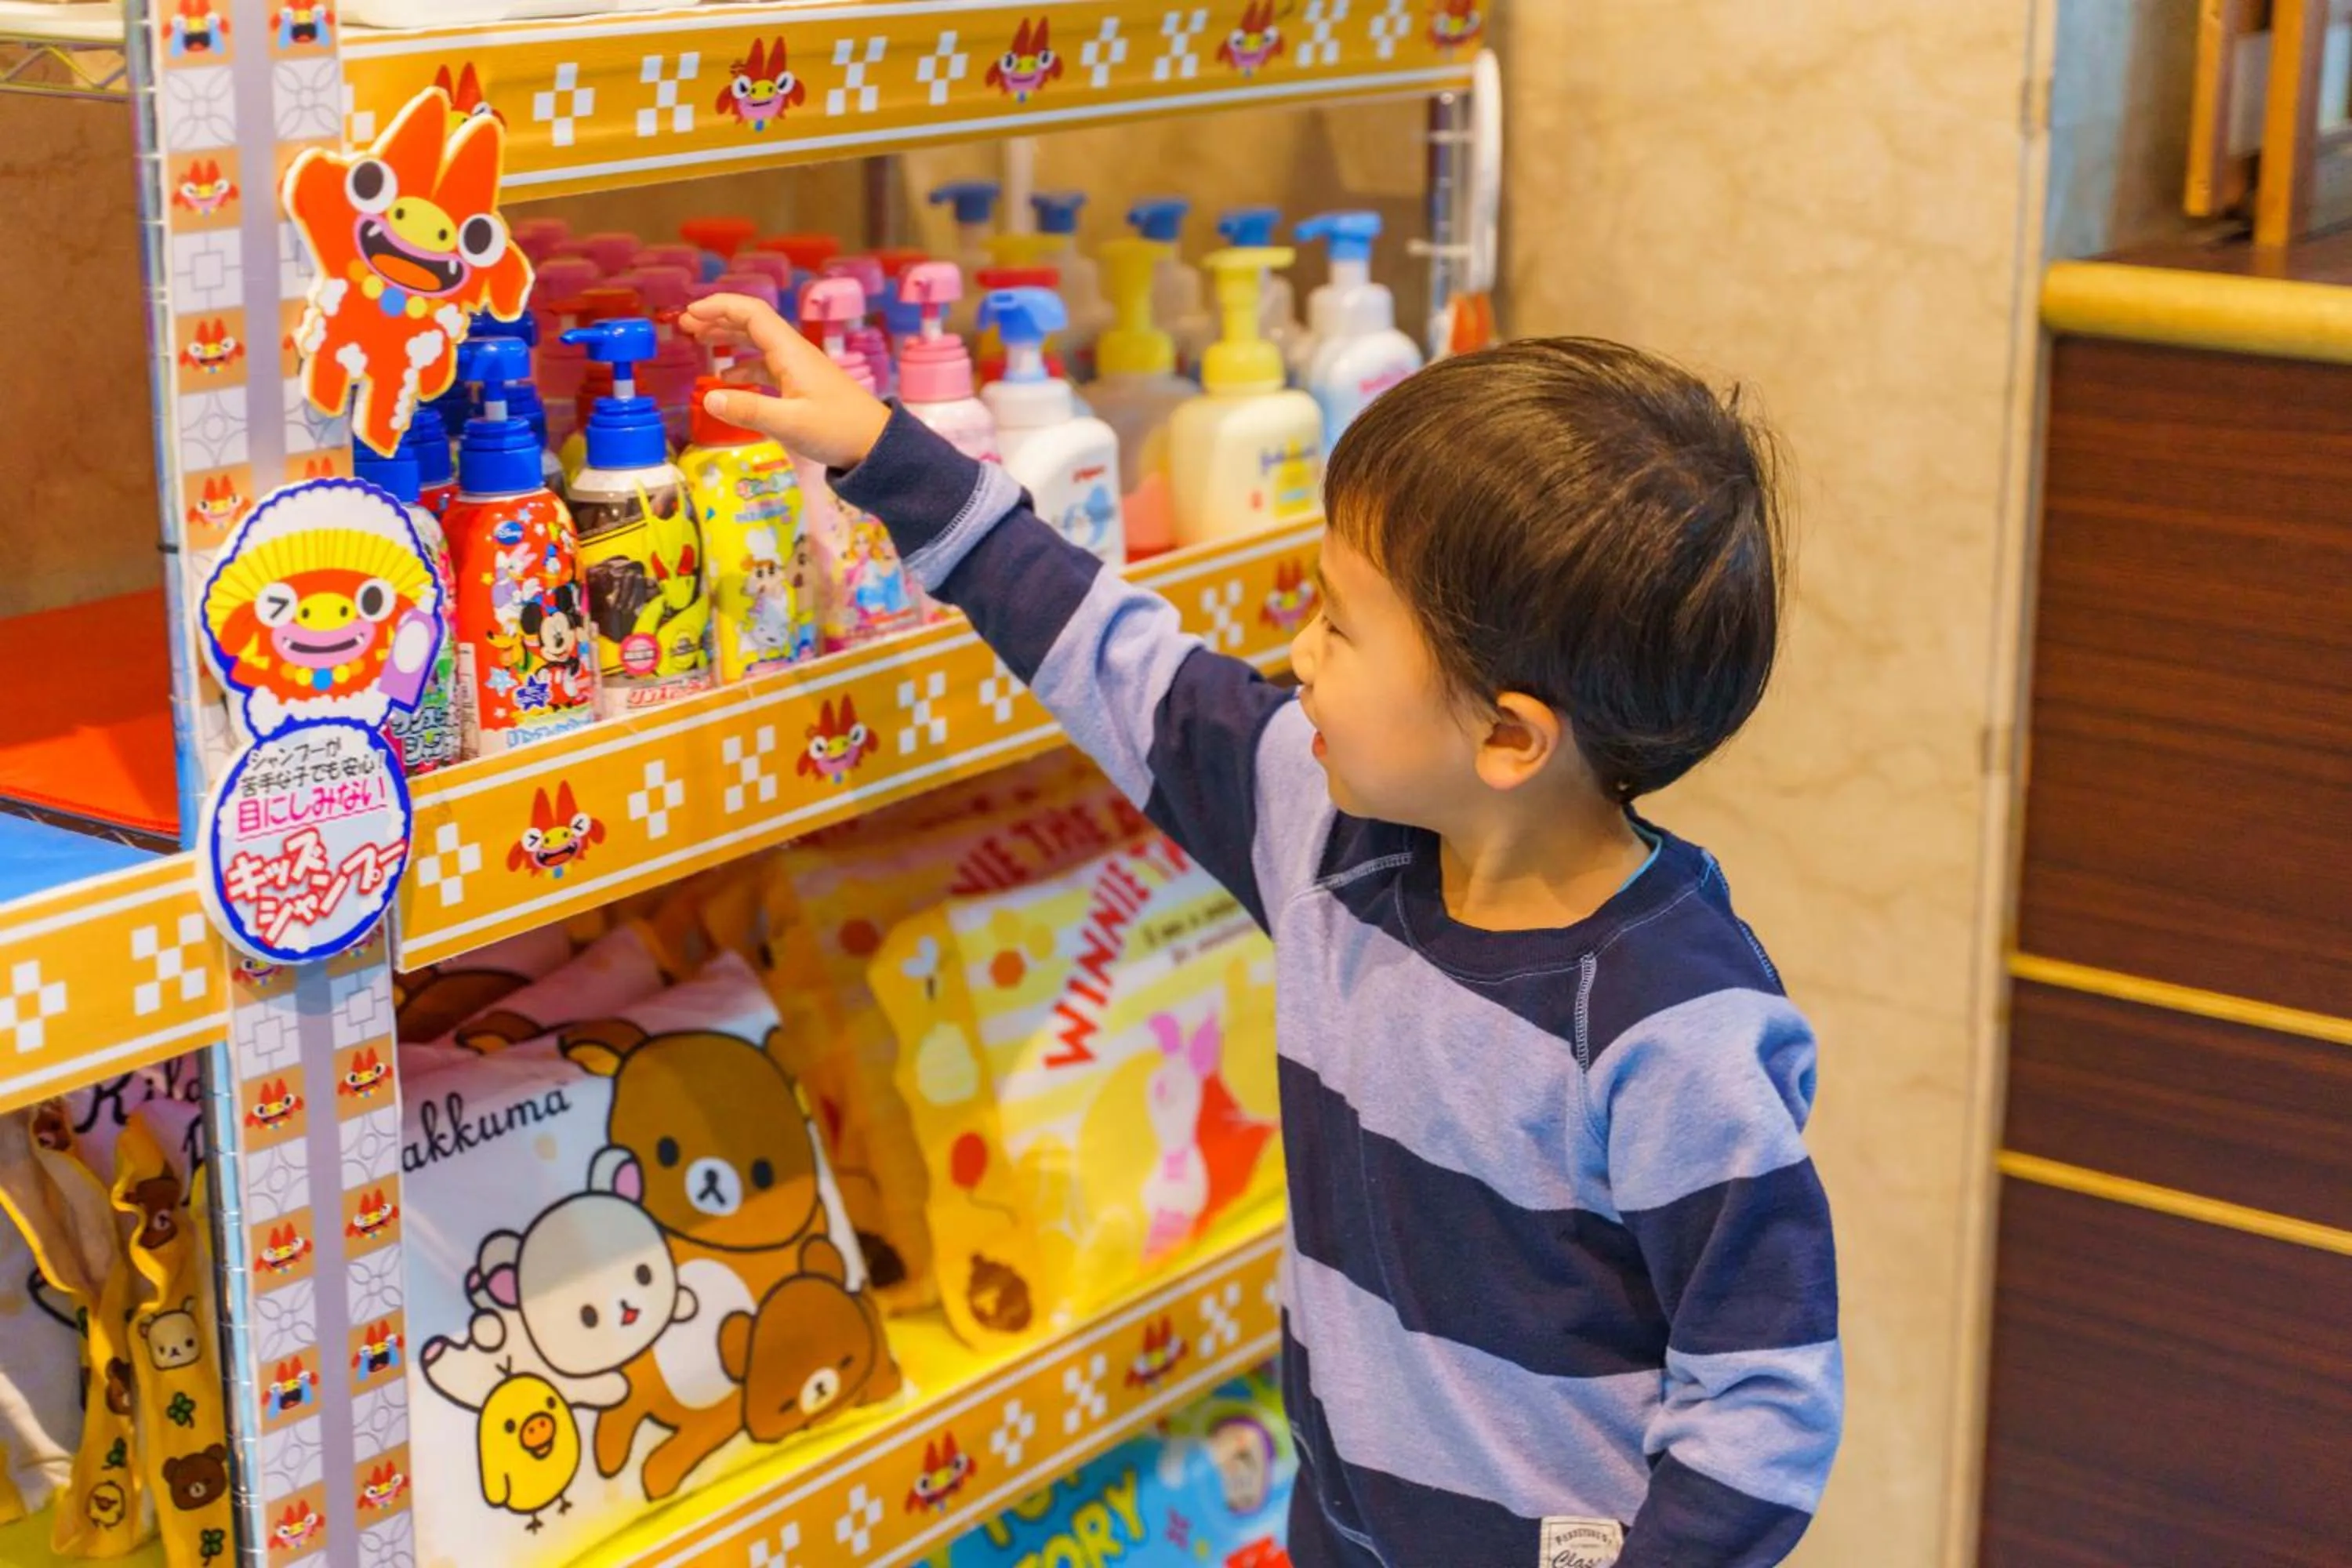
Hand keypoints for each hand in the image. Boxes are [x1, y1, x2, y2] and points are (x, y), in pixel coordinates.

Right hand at [678, 293, 890, 468]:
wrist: (877, 446)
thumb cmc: (838, 431)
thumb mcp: (790, 424)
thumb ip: (748, 411)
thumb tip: (708, 398)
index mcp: (791, 352)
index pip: (751, 313)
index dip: (719, 306)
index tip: (690, 313)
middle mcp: (794, 353)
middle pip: (752, 323)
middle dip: (718, 319)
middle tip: (685, 325)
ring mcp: (799, 369)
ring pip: (758, 344)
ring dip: (728, 339)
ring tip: (699, 343)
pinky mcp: (802, 387)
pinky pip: (767, 366)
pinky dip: (744, 366)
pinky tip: (728, 378)